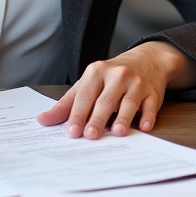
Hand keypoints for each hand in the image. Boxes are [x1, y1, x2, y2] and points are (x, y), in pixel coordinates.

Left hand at [37, 41, 195, 138]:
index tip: (72, 131)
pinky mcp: (153, 93)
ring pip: (129, 102)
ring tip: (117, 132)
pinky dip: (147, 116)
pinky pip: (150, 105)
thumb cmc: (111, 77)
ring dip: (123, 118)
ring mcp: (137, 83)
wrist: (148, 60)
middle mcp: (117, 75)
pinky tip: (144, 126)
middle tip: (90, 136)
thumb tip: (43, 120)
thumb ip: (67, 103)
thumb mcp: (88, 83)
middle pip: (105, 100)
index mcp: (97, 71)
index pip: (85, 96)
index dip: (78, 114)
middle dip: (97, 118)